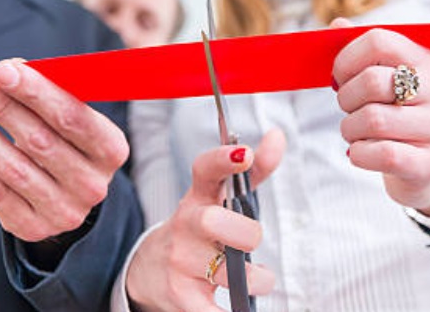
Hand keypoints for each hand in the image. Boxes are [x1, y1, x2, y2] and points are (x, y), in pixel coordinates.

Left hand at [0, 59, 128, 241]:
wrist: (67, 194)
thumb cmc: (67, 143)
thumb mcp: (74, 116)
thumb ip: (49, 93)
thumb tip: (9, 70)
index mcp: (111, 149)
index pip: (73, 116)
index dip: (36, 92)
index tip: (3, 69)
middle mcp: (92, 184)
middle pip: (40, 141)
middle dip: (2, 106)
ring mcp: (64, 210)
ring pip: (14, 168)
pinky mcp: (33, 227)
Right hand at [126, 128, 285, 311]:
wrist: (151, 271)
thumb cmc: (200, 231)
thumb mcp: (219, 200)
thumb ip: (252, 173)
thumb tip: (278, 136)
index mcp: (198, 197)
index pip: (205, 170)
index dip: (224, 160)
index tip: (245, 154)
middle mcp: (185, 226)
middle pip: (214, 222)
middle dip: (247, 234)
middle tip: (251, 243)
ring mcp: (180, 263)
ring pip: (229, 273)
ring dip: (257, 279)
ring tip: (258, 279)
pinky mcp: (181, 297)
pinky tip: (237, 307)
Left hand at [331, 20, 429, 215]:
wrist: (426, 166)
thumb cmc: (397, 113)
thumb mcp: (386, 77)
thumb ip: (363, 50)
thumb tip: (338, 25)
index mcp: (426, 60)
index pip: (379, 41)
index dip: (347, 58)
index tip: (340, 76)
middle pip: (372, 81)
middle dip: (346, 97)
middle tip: (348, 107)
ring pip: (372, 120)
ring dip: (350, 128)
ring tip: (356, 131)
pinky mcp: (428, 164)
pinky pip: (382, 153)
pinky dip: (359, 154)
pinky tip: (362, 151)